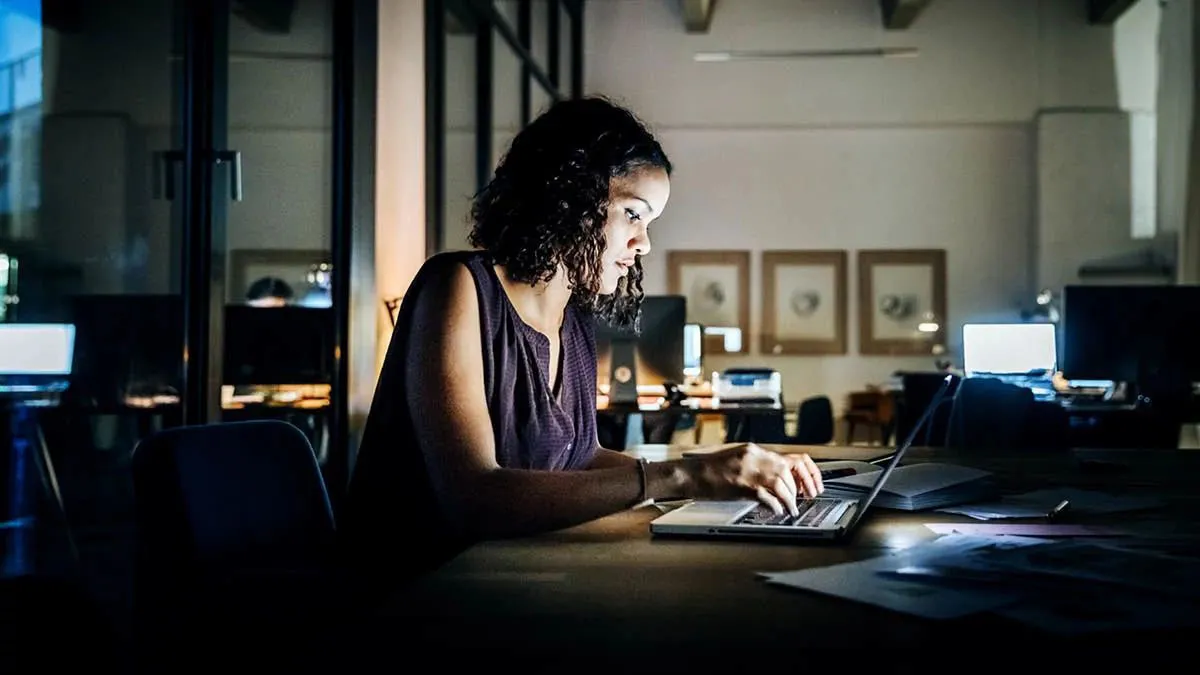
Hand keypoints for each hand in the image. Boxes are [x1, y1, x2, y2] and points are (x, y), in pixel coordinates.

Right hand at [686, 443, 824, 515]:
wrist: (690, 474)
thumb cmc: (709, 470)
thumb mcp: (739, 460)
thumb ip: (759, 466)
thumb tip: (780, 480)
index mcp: (755, 450)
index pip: (794, 458)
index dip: (808, 473)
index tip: (811, 485)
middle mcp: (755, 457)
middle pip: (789, 471)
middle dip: (800, 488)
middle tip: (802, 499)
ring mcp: (749, 471)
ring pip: (782, 484)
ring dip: (790, 499)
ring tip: (791, 509)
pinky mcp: (742, 485)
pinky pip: (767, 496)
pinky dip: (776, 505)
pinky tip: (777, 510)